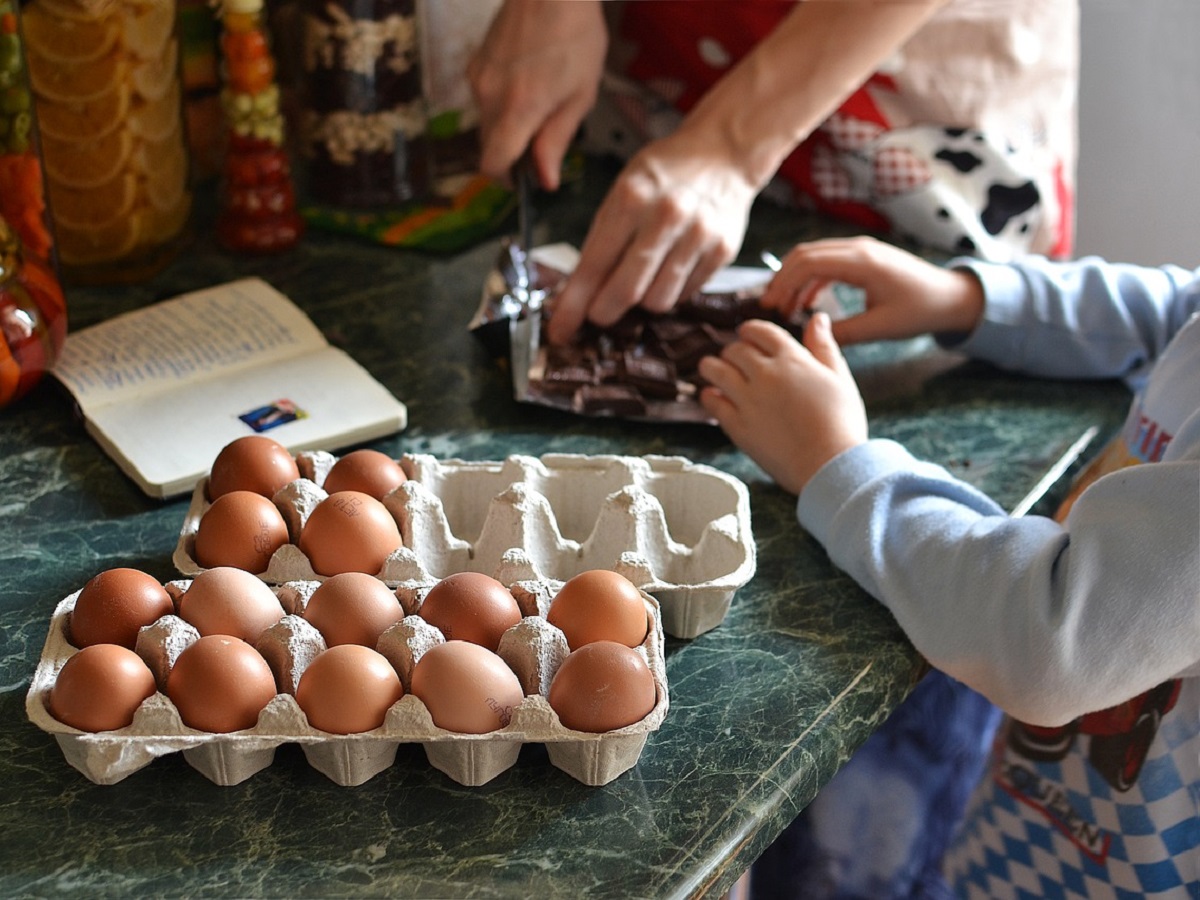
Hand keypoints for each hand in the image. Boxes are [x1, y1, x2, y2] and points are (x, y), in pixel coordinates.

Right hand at [467, 0, 606, 189]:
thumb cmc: (575, 34)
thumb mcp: (580, 94)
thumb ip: (557, 139)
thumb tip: (545, 179)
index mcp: (518, 108)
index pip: (493, 163)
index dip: (505, 179)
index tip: (522, 180)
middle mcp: (489, 96)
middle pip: (488, 145)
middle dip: (511, 152)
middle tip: (543, 140)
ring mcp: (478, 77)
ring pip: (486, 121)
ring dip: (508, 126)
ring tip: (540, 101)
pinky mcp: (475, 63)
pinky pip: (484, 97)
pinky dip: (501, 103)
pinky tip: (527, 82)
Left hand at [545, 130, 756, 343]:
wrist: (723, 152)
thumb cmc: (663, 174)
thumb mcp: (623, 190)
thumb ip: (601, 240)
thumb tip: (577, 295)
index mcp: (632, 198)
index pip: (595, 265)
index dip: (574, 304)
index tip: (560, 331)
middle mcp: (666, 217)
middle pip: (627, 292)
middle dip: (605, 312)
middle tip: (599, 314)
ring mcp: (699, 235)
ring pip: (658, 301)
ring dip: (642, 301)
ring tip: (642, 279)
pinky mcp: (722, 251)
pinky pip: (685, 294)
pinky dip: (671, 291)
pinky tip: (669, 268)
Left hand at [698, 314, 866, 494]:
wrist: (830, 466)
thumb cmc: (842, 424)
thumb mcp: (840, 378)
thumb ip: (824, 346)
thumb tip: (817, 318)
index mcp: (792, 359)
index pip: (760, 331)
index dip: (750, 331)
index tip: (747, 335)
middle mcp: (766, 374)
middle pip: (735, 349)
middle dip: (734, 351)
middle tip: (734, 358)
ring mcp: (748, 400)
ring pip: (715, 370)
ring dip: (711, 366)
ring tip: (713, 370)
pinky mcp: (737, 425)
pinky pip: (711, 402)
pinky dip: (709, 395)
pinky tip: (713, 396)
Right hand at [760, 237, 984, 344]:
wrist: (951, 296)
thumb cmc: (920, 311)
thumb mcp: (880, 328)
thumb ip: (843, 333)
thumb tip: (810, 337)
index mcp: (862, 262)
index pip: (808, 263)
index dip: (783, 283)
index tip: (769, 306)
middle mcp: (859, 248)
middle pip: (805, 254)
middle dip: (782, 279)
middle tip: (769, 307)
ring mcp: (862, 249)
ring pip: (814, 255)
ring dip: (795, 278)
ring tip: (784, 306)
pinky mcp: (864, 257)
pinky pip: (828, 261)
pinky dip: (811, 279)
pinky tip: (806, 302)